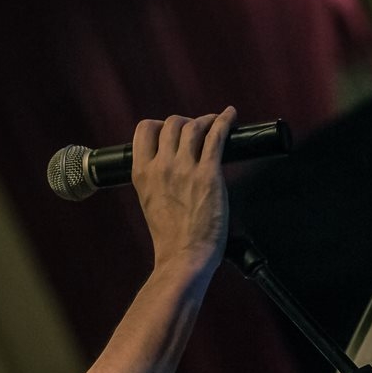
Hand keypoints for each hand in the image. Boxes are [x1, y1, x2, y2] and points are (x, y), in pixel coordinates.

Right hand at [131, 107, 235, 270]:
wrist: (183, 257)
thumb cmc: (170, 237)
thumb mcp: (149, 201)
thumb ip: (155, 179)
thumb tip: (169, 163)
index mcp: (141, 173)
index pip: (145, 130)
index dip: (160, 125)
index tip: (171, 132)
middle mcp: (160, 166)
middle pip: (172, 123)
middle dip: (186, 122)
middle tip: (198, 130)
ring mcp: (184, 169)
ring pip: (194, 126)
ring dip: (206, 121)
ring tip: (215, 124)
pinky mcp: (208, 174)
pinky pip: (216, 136)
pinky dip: (224, 121)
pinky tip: (230, 115)